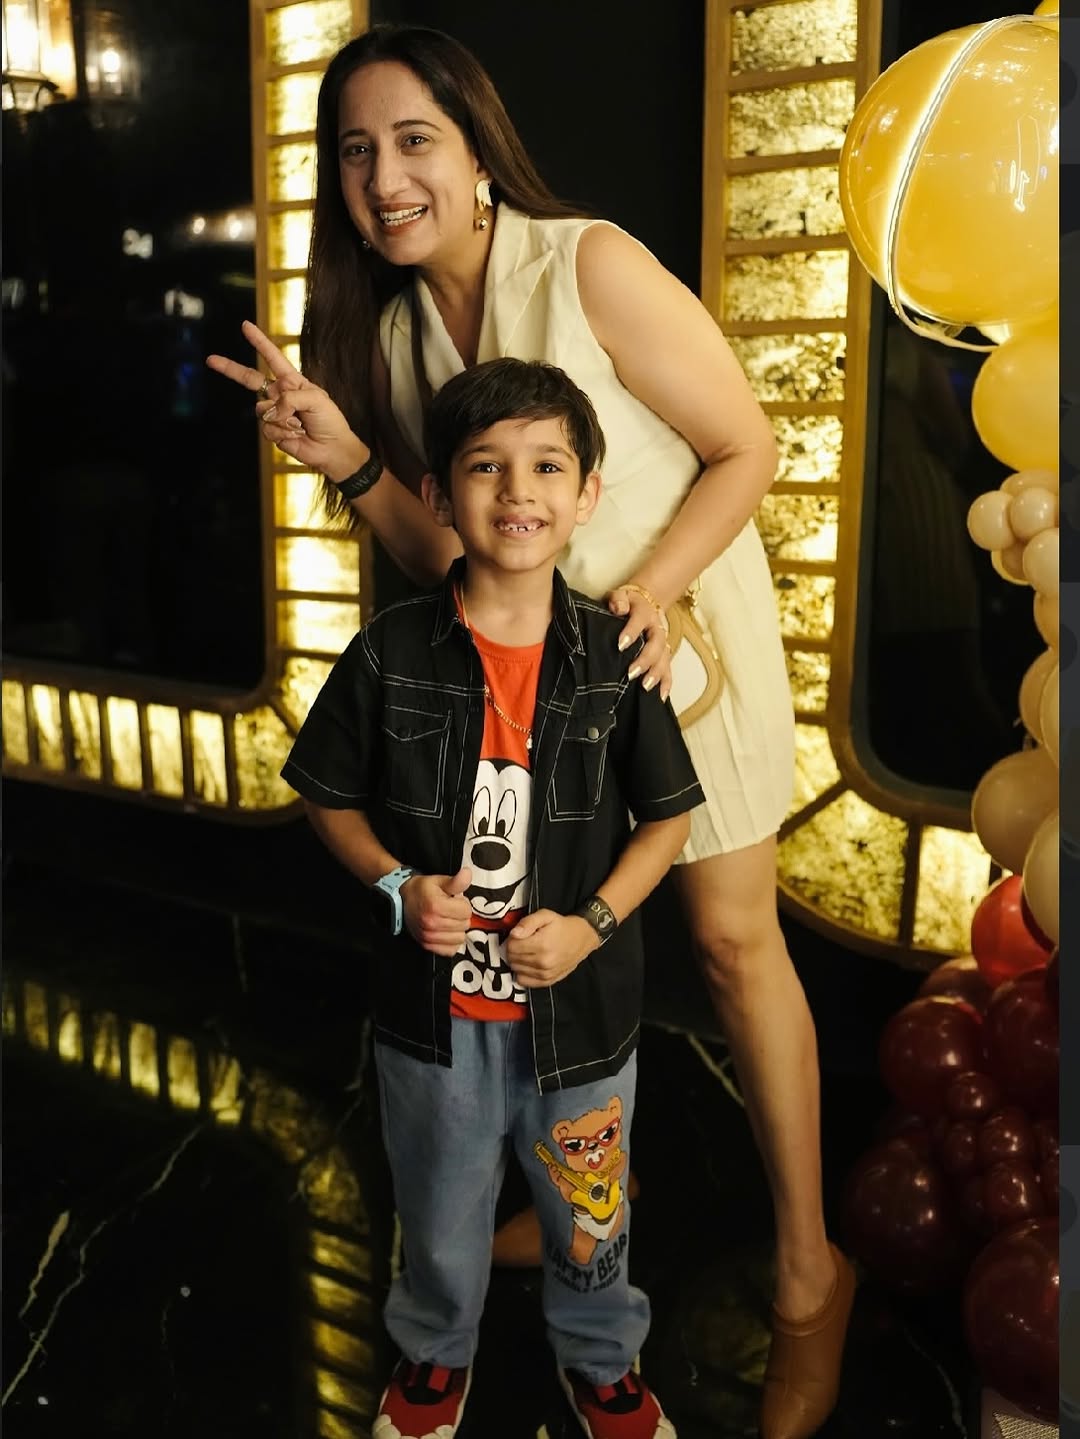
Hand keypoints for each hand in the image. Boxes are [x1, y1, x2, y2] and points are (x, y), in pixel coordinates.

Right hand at [206, 320, 366, 480]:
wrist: (332, 449)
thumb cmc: (329, 420)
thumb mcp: (316, 399)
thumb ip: (290, 398)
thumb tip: (270, 410)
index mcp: (292, 380)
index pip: (272, 357)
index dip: (259, 341)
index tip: (245, 326)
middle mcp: (280, 394)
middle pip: (249, 378)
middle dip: (230, 369)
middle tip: (211, 359)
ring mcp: (274, 413)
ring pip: (261, 409)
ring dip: (282, 418)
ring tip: (300, 424)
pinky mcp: (273, 431)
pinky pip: (267, 428)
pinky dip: (282, 432)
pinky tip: (296, 435)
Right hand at [402, 866, 472, 955]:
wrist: (403, 900)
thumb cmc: (423, 890)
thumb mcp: (440, 881)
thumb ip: (456, 881)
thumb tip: (468, 873)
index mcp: (436, 906)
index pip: (466, 910)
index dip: (463, 903)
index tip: (454, 900)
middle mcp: (432, 924)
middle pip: (464, 924)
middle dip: (460, 916)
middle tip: (450, 909)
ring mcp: (429, 937)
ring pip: (460, 938)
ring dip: (457, 929)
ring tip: (447, 919)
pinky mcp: (427, 946)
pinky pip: (451, 950)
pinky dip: (451, 942)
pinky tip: (446, 931)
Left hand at [505, 910, 597, 987]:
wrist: (582, 938)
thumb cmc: (562, 926)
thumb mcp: (545, 915)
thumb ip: (527, 923)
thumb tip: (513, 934)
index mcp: (541, 944)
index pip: (511, 946)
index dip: (512, 939)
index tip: (519, 935)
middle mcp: (543, 962)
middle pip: (512, 958)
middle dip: (513, 949)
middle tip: (523, 942)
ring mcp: (545, 973)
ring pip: (516, 969)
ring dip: (517, 960)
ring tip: (528, 951)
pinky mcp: (547, 981)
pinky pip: (523, 981)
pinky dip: (522, 972)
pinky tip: (529, 963)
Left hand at [607, 586, 672, 701]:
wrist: (646, 602)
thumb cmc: (627, 602)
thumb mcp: (620, 595)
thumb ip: (618, 600)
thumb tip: (618, 608)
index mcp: (644, 612)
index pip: (639, 621)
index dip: (631, 632)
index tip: (620, 645)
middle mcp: (657, 628)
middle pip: (656, 644)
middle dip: (645, 660)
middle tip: (631, 673)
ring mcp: (662, 642)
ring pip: (664, 659)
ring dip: (656, 674)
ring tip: (645, 687)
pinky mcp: (664, 655)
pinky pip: (668, 670)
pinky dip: (666, 684)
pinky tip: (661, 697)